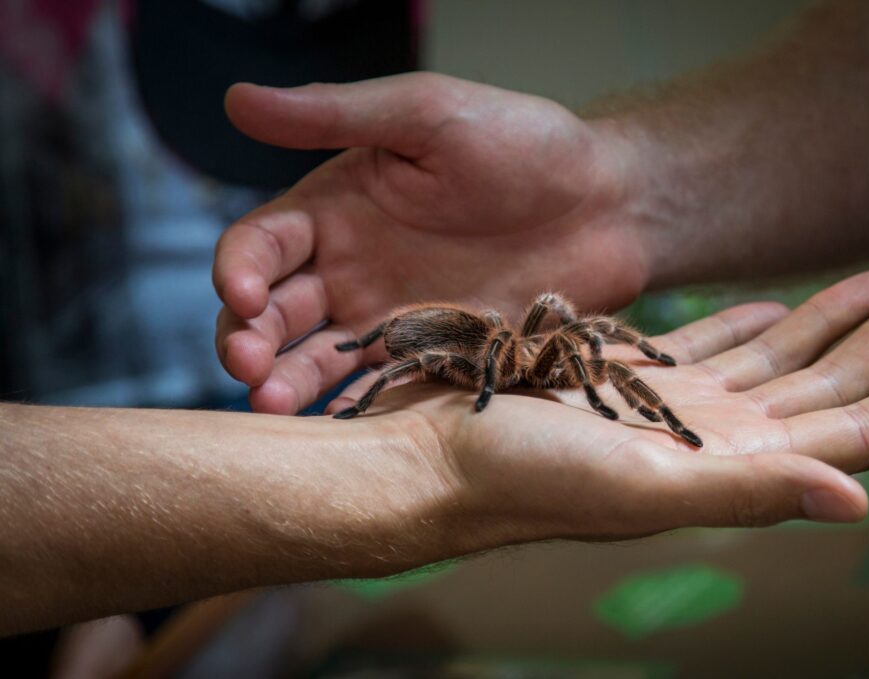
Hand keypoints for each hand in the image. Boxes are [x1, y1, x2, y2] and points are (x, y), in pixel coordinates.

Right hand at [214, 73, 641, 413]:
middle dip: (247, 339)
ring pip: (315, 361)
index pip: (259, 246)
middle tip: (249, 364)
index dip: (236, 269)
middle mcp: (352, 270)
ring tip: (273, 404)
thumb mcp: (427, 112)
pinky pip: (380, 391)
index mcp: (337, 209)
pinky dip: (351, 410)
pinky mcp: (437, 360)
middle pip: (273, 315)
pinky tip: (336, 424)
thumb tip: (235, 98)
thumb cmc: (524, 144)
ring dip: (284, 384)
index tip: (242, 291)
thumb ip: (337, 114)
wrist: (610, 206)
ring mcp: (393, 321)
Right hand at [326, 271, 868, 541]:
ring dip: (827, 324)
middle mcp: (712, 440)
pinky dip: (750, 323)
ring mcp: (673, 408)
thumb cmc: (525, 481)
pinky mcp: (630, 380)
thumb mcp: (643, 486)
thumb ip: (752, 490)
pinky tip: (777, 304)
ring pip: (774, 362)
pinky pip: (710, 347)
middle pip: (821, 389)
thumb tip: (858, 499)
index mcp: (728, 468)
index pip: (846, 434)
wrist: (435, 461)